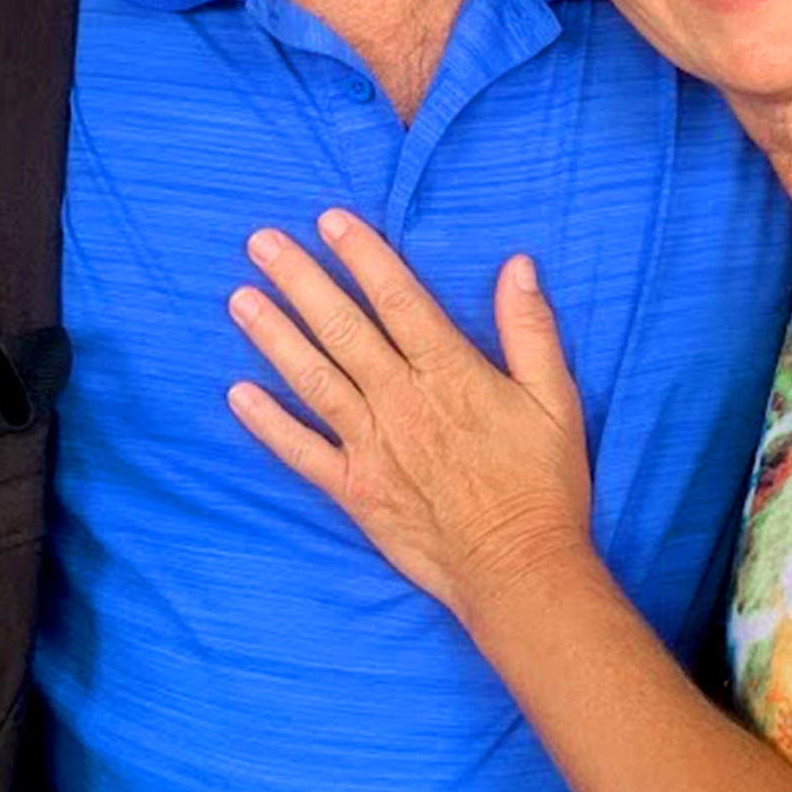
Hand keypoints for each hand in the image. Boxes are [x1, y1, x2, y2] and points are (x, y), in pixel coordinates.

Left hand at [225, 211, 594, 622]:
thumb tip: (518, 265)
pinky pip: (301, 451)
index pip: (399, 301)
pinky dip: (267, 424)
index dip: (363, 257)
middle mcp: (402, 402)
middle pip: (343, 329)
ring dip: (274, 336)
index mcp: (450, 375)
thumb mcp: (556, 401)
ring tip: (238, 299)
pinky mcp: (354, 490)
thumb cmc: (543, 485)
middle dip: (300, 281)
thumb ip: (531, 330)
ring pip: (314, 379)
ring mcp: (372, 446)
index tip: (329, 221)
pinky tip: (236, 394)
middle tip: (260, 243)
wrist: (520, 570)